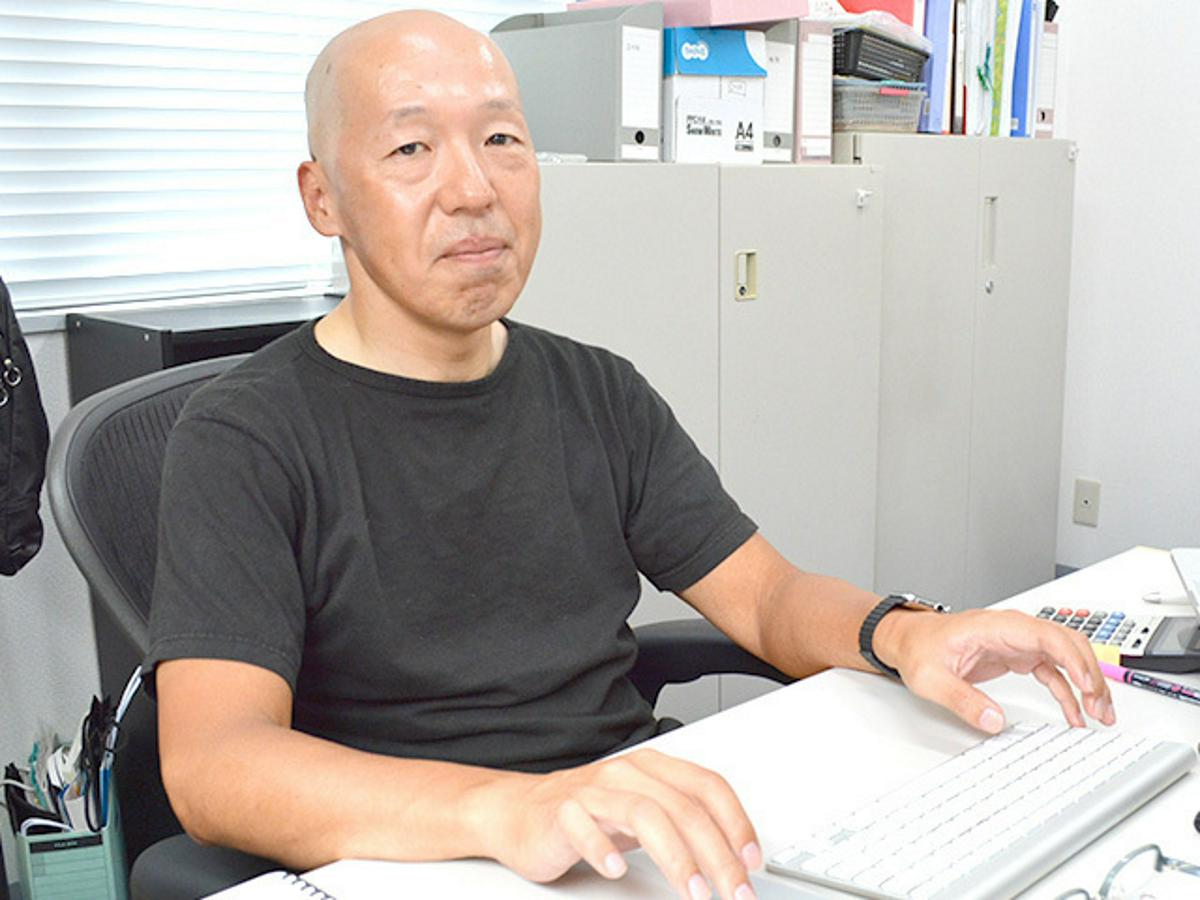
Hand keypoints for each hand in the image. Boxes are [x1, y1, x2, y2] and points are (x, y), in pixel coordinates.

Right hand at [481, 748, 761, 899]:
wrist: (519, 812)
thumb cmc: (588, 814)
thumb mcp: (643, 813)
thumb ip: (682, 824)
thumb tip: (734, 858)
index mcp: (653, 768)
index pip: (707, 787)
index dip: (736, 823)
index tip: (752, 861)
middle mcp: (626, 774)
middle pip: (684, 808)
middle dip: (717, 855)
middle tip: (733, 892)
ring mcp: (593, 791)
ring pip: (645, 814)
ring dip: (676, 857)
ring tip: (693, 891)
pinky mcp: (561, 812)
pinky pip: (585, 826)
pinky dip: (603, 848)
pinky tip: (615, 870)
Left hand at [875, 608, 1115, 733]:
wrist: (908, 639)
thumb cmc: (918, 648)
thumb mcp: (931, 678)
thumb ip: (962, 700)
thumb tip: (993, 721)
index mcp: (996, 627)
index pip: (1047, 636)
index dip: (1074, 660)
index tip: (1088, 688)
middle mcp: (1012, 630)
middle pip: (1067, 643)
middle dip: (1091, 674)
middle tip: (1101, 709)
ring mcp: (1017, 642)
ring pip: (1066, 657)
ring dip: (1087, 684)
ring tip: (1101, 714)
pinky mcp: (1017, 655)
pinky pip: (1052, 671)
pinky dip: (1068, 691)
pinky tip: (1075, 713)